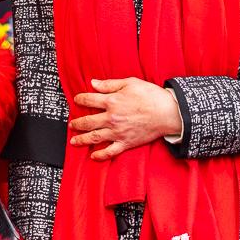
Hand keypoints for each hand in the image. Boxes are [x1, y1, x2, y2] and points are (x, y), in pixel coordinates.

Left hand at [69, 77, 183, 160]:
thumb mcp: (130, 83)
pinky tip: (93, 156)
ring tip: (74, 141)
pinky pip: (110, 151)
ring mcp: (118, 132)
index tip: (77, 100)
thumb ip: (109, 84)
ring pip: (94, 137)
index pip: (89, 100)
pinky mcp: (126, 142)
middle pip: (88, 121)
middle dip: (77, 123)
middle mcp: (111, 117)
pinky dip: (100, 155)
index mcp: (112, 101)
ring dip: (82, 139)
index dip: (80, 99)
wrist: (168, 112)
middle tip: (72, 124)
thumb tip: (93, 83)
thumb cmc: (151, 96)